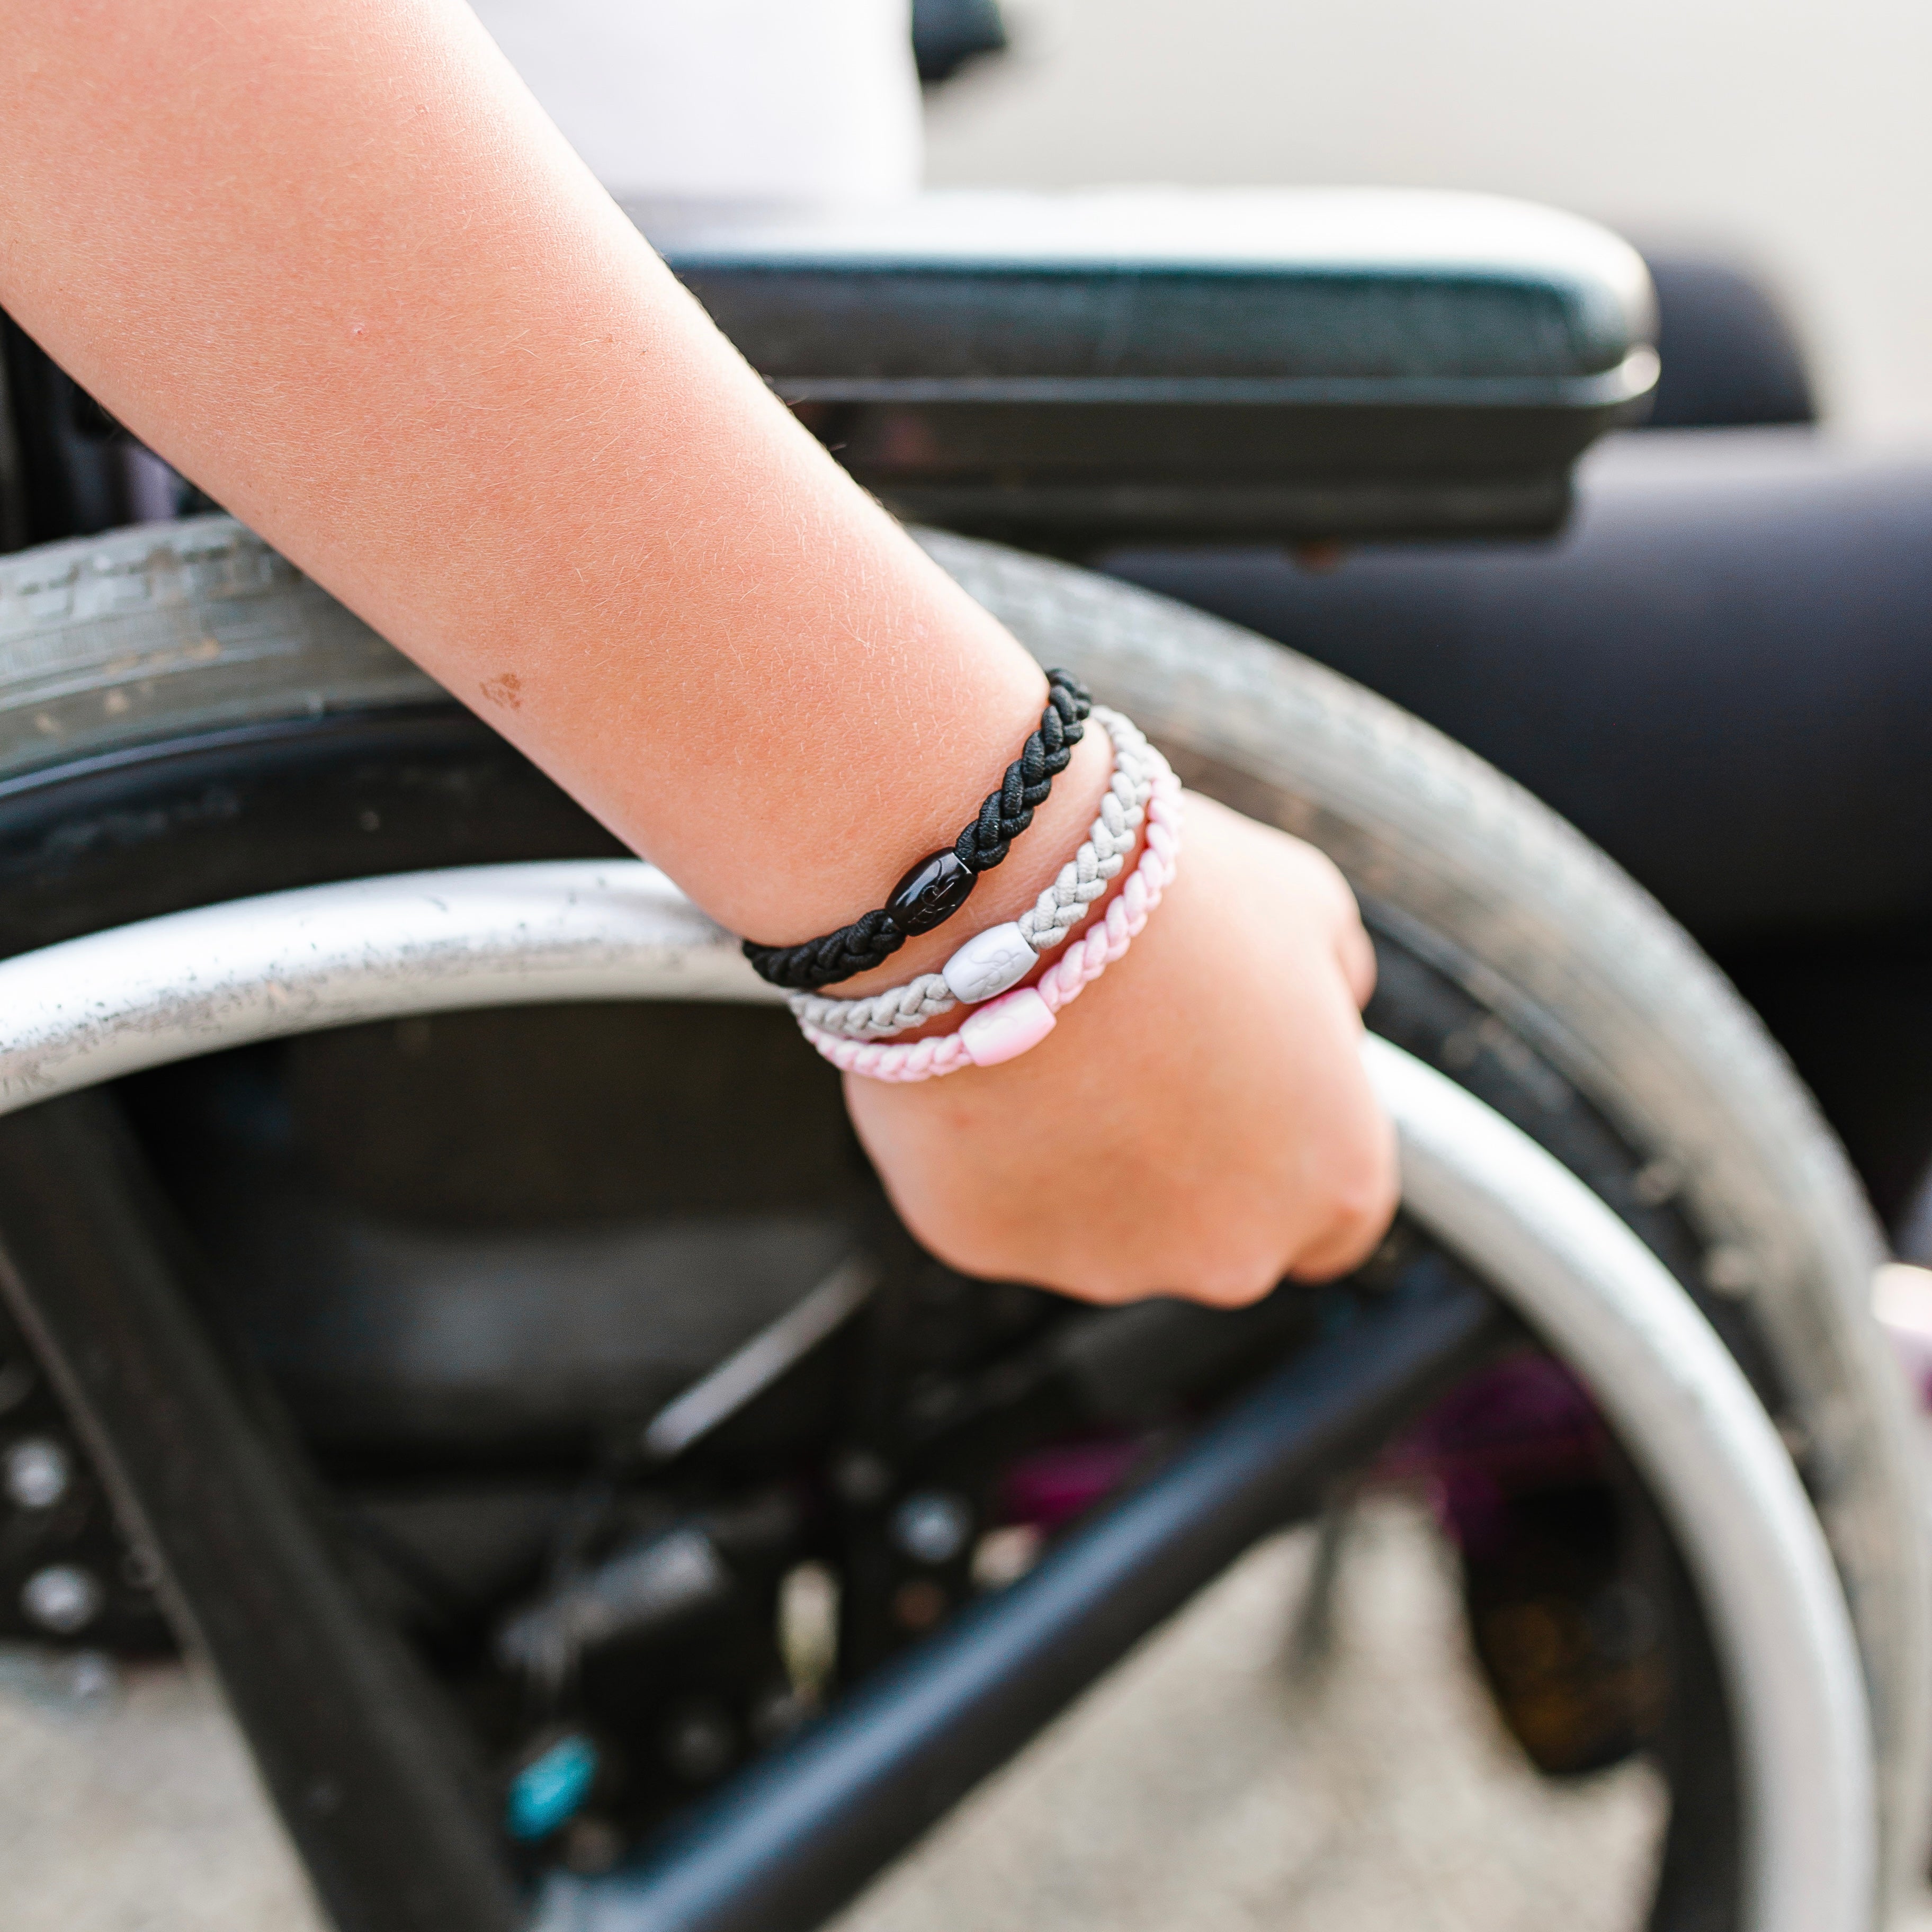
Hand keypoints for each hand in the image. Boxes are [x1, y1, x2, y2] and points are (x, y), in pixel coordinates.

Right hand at [843, 794, 1397, 1305]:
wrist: (1008, 907)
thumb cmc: (1171, 903)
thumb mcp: (1307, 906)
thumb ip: (1336, 982)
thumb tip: (1329, 1007)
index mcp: (1334, 1177)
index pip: (1338, 1219)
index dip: (1289, 1147)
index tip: (1245, 1093)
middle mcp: (1233, 1251)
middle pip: (1219, 1230)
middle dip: (1185, 1159)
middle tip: (1139, 1055)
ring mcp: (1109, 1264)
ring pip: (1106, 1229)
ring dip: (1090, 1159)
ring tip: (1056, 1049)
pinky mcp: (993, 1249)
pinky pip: (1003, 1209)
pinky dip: (996, 1154)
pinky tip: (990, 1071)